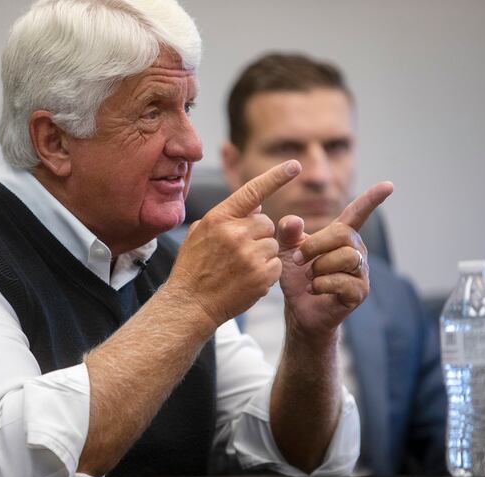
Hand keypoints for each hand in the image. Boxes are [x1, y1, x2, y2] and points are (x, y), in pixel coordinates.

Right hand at [168, 160, 301, 326]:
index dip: (276, 177)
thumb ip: (227, 216)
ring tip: (240, 269)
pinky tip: (247, 280)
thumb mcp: (200, 234)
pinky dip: (267, 273)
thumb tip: (257, 204)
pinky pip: (277, 265)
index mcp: (219, 218)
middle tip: (239, 253)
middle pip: (267, 223)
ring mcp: (249, 254)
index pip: (253, 191)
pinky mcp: (261, 275)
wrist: (190, 304)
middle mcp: (236, 232)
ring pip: (273, 245)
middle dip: (258, 236)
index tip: (294, 165)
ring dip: (262, 255)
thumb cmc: (193, 269)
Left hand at [277, 182, 393, 334]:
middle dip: (316, 245)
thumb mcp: (286, 250)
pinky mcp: (359, 292)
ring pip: (346, 257)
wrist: (299, 309)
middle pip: (344, 235)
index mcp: (342, 236)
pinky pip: (343, 281)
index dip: (372, 199)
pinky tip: (313, 289)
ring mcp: (360, 271)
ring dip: (319, 267)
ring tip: (308, 277)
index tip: (388, 185)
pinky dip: (321, 285)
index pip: (358, 213)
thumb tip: (294, 221)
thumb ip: (288, 233)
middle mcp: (356, 250)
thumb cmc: (296, 276)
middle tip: (297, 259)